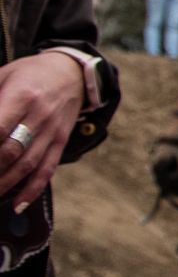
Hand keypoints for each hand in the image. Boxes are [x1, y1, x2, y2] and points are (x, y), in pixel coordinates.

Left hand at [0, 52, 84, 210]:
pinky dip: (32, 190)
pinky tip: (17, 204)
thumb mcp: (2, 76)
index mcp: (22, 96)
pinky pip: (46, 170)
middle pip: (10, 151)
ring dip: (3, 184)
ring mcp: (52, 132)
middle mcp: (40, 117)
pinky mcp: (60, 143)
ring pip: (26, 165)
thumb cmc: (29, 73)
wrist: (72, 73)